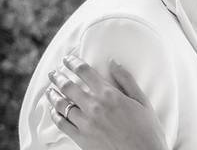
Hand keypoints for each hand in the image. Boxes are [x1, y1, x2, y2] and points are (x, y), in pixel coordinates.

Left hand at [47, 54, 168, 149]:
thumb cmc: (146, 130)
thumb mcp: (142, 100)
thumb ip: (126, 79)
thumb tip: (113, 62)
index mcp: (109, 94)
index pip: (85, 72)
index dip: (73, 62)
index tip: (68, 58)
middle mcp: (94, 106)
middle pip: (68, 86)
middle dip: (58, 76)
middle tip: (54, 73)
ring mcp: (85, 123)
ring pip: (62, 104)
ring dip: (53, 94)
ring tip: (50, 89)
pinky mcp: (81, 138)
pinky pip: (62, 124)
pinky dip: (55, 115)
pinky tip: (53, 111)